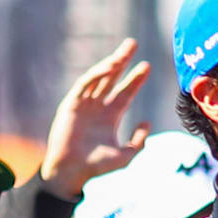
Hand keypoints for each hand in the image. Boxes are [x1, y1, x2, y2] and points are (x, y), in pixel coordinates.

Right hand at [37, 38, 151, 197]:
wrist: (71, 173)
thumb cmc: (96, 168)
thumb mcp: (125, 156)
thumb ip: (138, 141)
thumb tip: (147, 122)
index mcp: (109, 118)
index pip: (125, 93)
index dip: (135, 79)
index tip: (146, 66)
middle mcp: (97, 108)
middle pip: (112, 79)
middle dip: (122, 61)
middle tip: (132, 44)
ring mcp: (84, 105)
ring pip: (99, 78)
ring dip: (110, 63)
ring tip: (124, 51)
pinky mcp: (71, 104)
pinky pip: (84, 84)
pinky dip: (96, 74)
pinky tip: (110, 66)